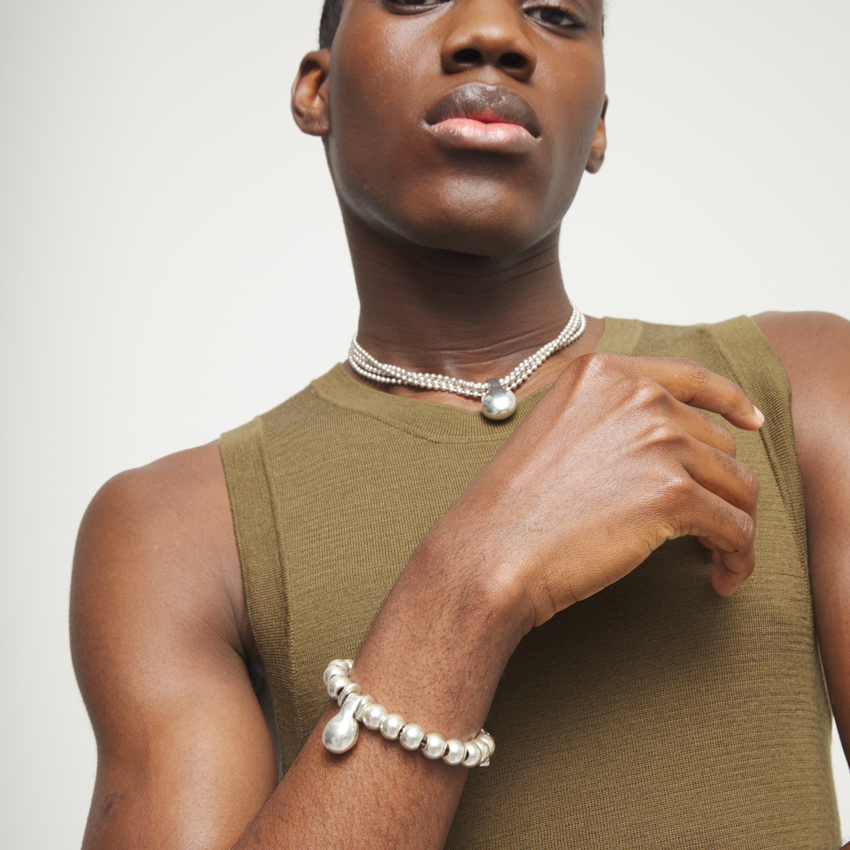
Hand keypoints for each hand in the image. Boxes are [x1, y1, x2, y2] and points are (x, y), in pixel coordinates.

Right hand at [434, 353, 762, 630]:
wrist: (490, 551)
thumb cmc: (512, 506)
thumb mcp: (554, 430)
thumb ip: (609, 417)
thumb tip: (670, 442)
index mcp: (603, 373)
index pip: (691, 376)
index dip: (731, 400)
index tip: (750, 420)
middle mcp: (636, 396)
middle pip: (717, 440)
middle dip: (717, 485)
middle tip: (706, 525)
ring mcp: (657, 441)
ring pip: (736, 484)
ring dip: (734, 524)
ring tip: (719, 556)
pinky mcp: (673, 494)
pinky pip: (736, 527)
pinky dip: (739, 556)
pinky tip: (723, 575)